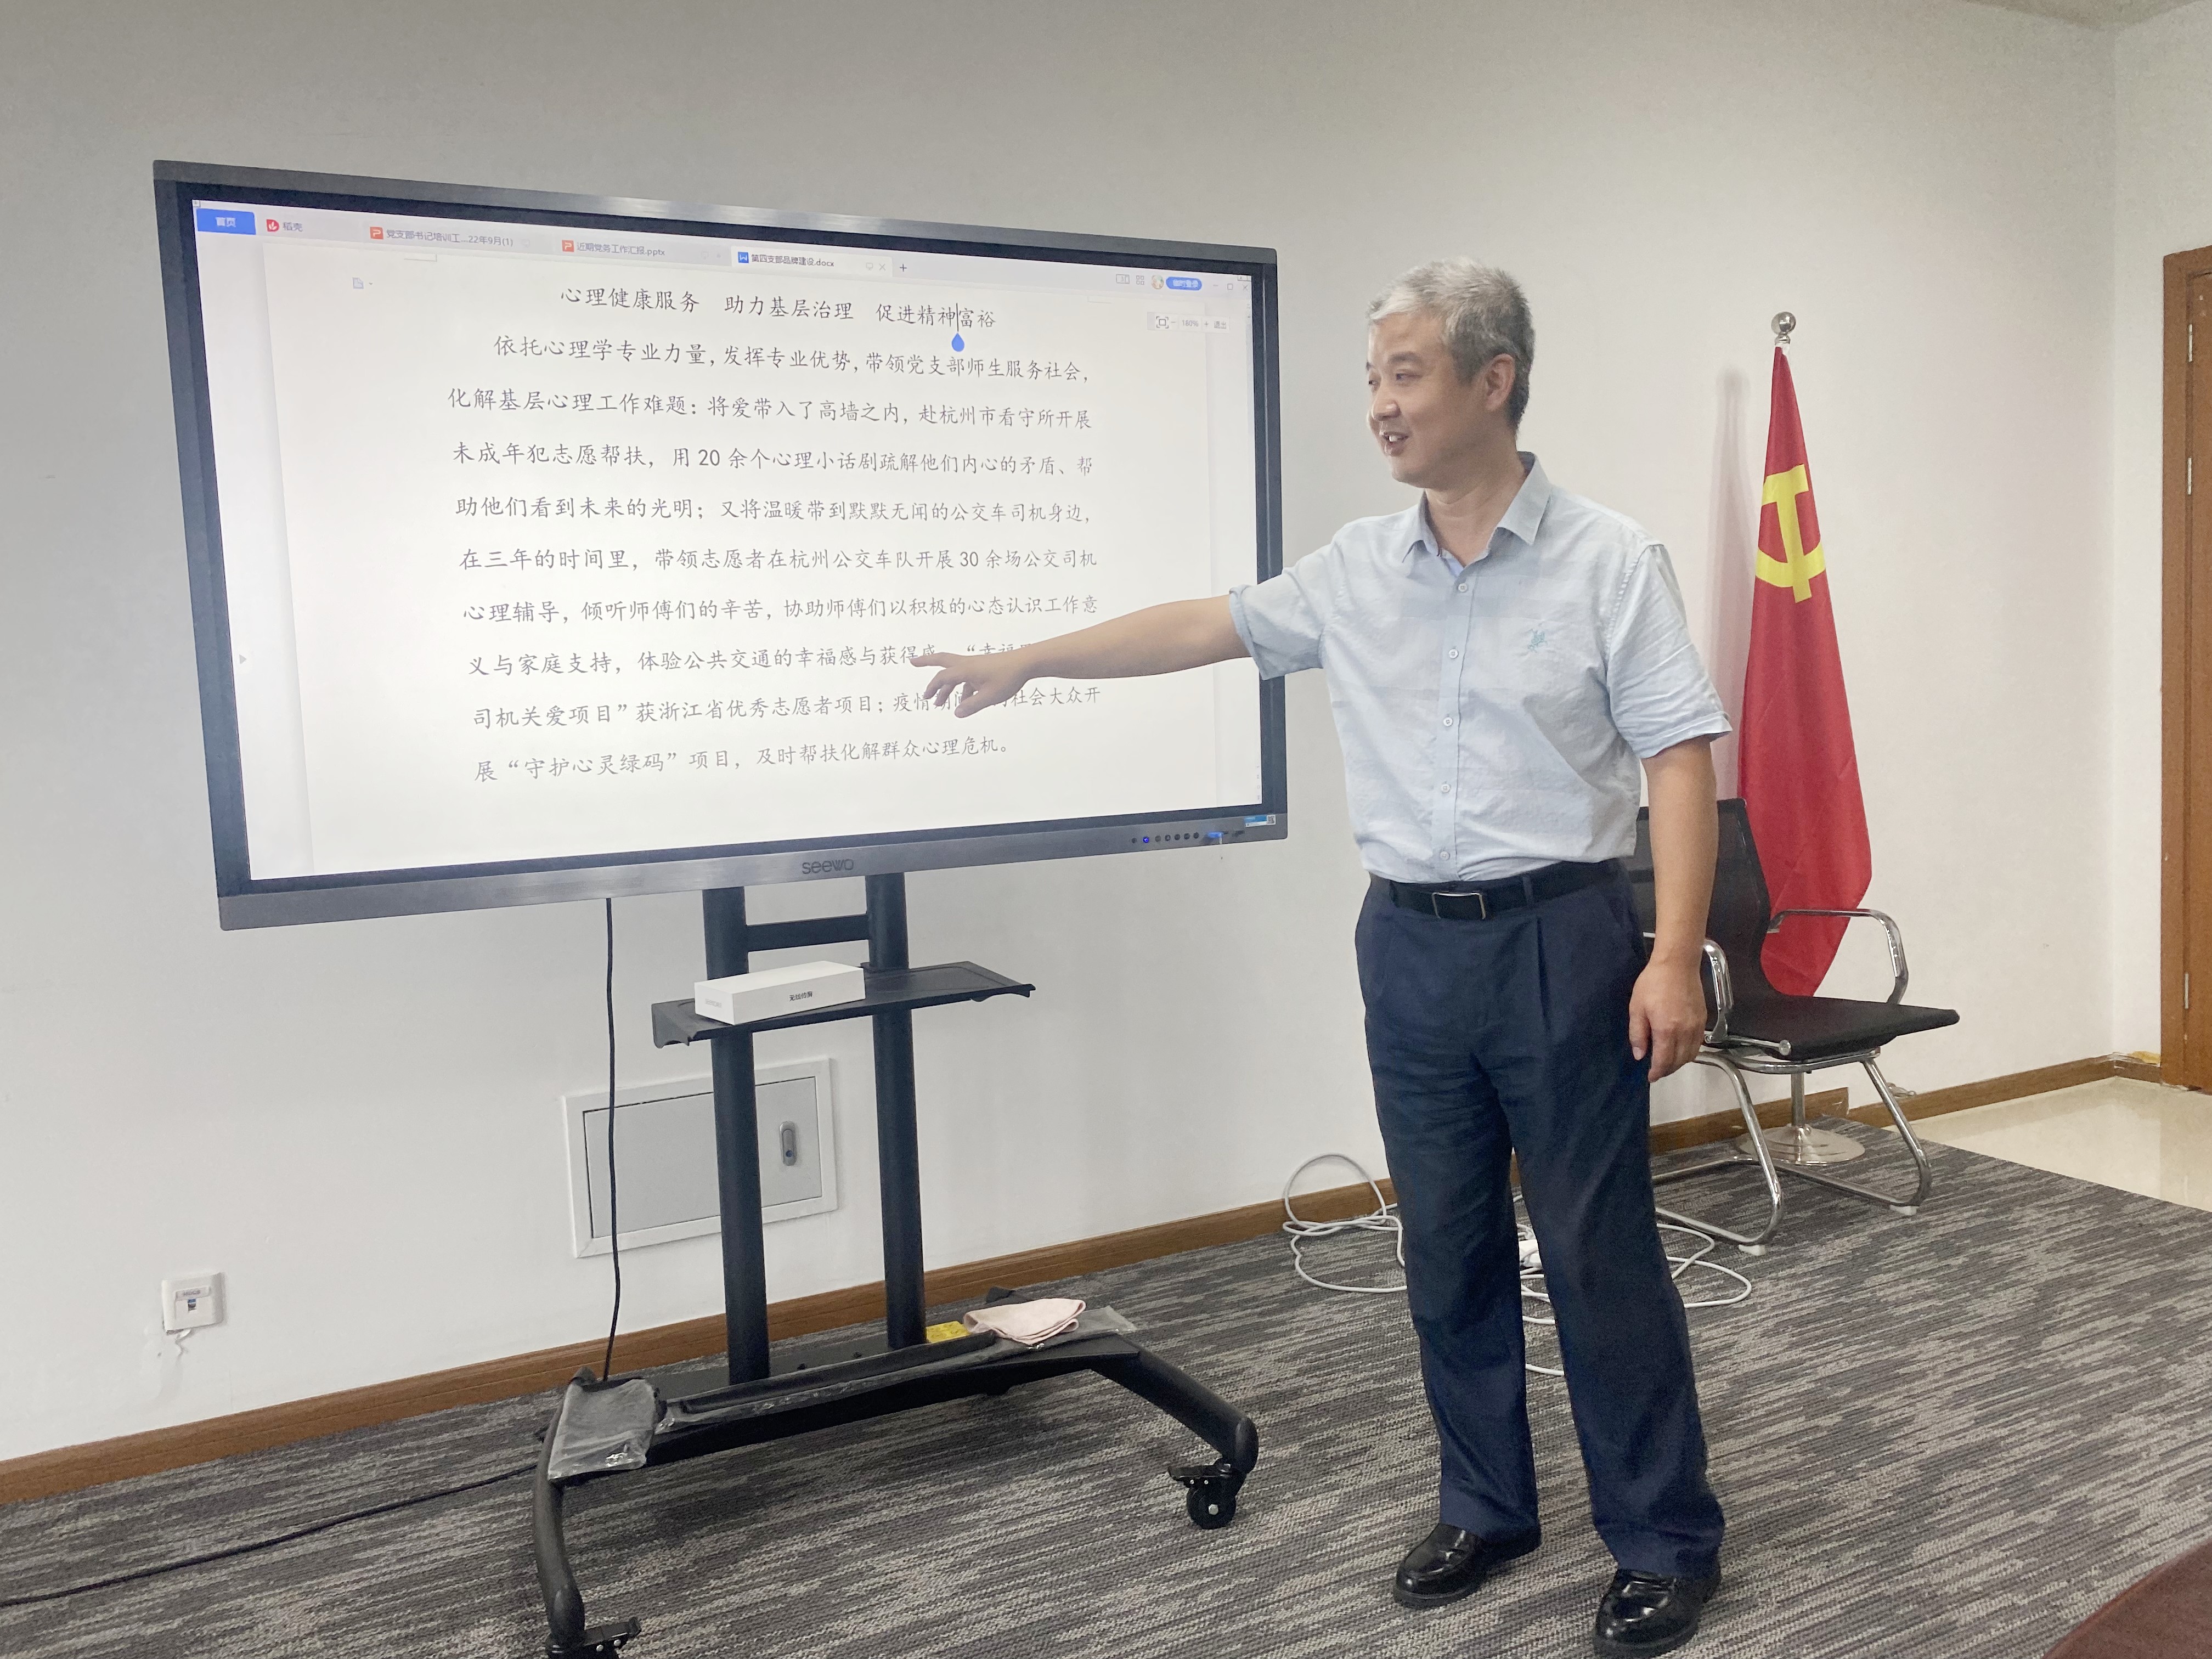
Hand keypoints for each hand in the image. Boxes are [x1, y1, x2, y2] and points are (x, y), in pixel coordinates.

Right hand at [910, 650, 1031, 716]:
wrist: (1026, 663)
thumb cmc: (1008, 678)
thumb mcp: (989, 696)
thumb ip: (972, 706)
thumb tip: (956, 713)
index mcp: (965, 669)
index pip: (943, 678)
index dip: (933, 687)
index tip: (927, 698)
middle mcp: (967, 664)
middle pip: (942, 661)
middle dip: (926, 662)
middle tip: (912, 661)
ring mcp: (975, 665)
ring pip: (954, 673)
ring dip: (946, 686)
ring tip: (939, 703)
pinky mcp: (984, 668)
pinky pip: (967, 678)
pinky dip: (962, 688)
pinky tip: (964, 702)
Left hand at [1628, 956, 1707, 1081]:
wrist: (1678, 964)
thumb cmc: (1653, 983)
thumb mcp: (1637, 1008)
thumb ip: (1638, 1034)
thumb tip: (1640, 1056)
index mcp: (1667, 1030)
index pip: (1664, 1061)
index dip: (1657, 1072)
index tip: (1650, 1077)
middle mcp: (1685, 1032)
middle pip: (1679, 1061)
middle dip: (1668, 1069)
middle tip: (1657, 1070)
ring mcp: (1697, 1027)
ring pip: (1691, 1055)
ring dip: (1679, 1062)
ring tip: (1667, 1061)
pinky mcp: (1704, 1020)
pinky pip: (1698, 1044)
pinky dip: (1689, 1051)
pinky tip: (1680, 1048)